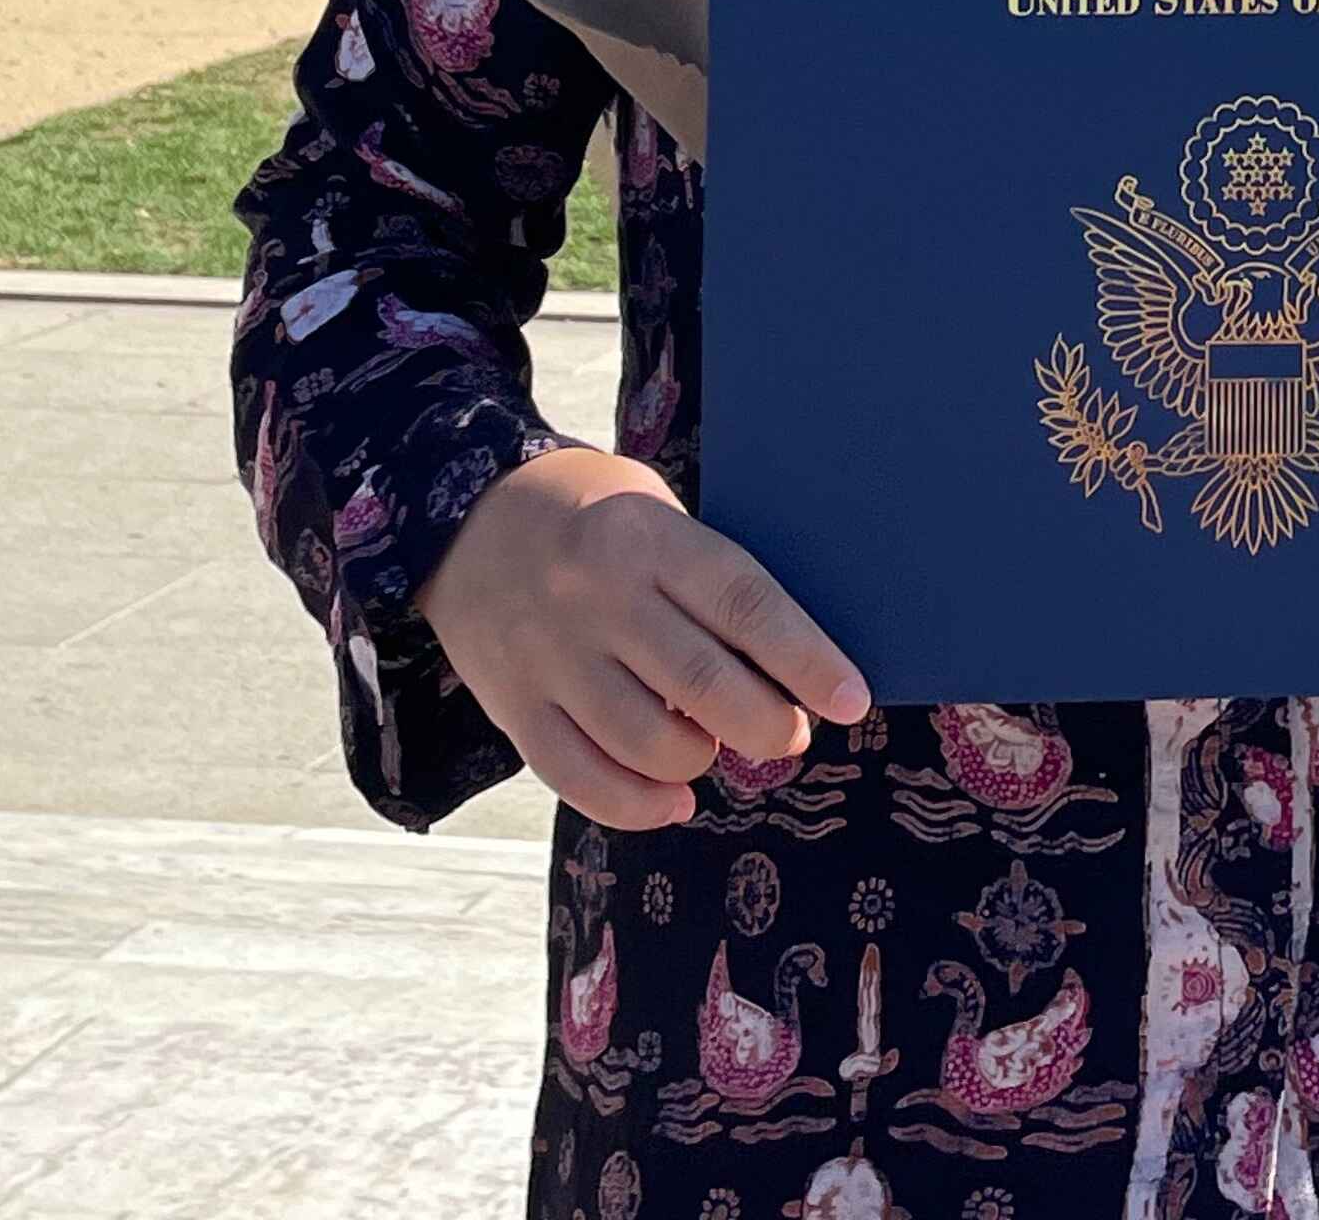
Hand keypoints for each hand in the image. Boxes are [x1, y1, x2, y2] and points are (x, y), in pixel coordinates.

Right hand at [416, 446, 869, 832]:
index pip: (744, 603)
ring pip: (644, 740)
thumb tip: (782, 668)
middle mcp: (598, 595)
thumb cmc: (591, 514)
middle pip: (701, 682)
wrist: (466, 517)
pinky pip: (578, 777)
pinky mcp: (513, 703)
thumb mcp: (653, 513)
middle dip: (764, 724)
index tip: (852, 699)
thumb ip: (704, 581)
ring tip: (717, 749)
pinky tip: (672, 799)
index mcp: (647, 535)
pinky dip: (635, 804)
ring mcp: (550, 654)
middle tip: (791, 736)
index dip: (806, 658)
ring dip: (699, 761)